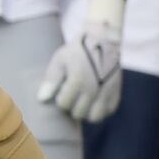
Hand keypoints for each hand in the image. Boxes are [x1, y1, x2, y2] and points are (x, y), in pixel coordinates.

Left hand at [38, 0, 124, 122]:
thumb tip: (42, 98)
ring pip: (94, 117)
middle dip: (72, 106)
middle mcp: (94, 88)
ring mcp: (107, 92)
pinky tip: (93, 100)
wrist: (102, 40)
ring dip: (86, 112)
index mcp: (78, 79)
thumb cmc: (77, 51)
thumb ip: (51, 79)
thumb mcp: (60, 60)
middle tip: (71, 94)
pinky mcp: (116, 93)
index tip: (62, 89)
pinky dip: (99, 109)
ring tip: (81, 101)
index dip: (60, 98)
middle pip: (78, 113)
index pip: (63, 104)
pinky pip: (107, 112)